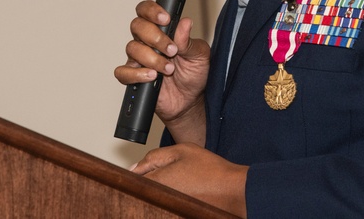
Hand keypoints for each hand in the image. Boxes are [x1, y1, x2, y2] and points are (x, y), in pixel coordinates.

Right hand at [114, 0, 210, 142]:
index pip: (147, 11)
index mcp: (162, 30)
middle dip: (155, 37)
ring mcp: (139, 59)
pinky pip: (123, 72)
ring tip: (168, 68)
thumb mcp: (199, 55)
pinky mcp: (134, 77)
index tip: (166, 19)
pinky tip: (152, 76)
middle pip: (137, 26)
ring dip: (152, 58)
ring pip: (132, 48)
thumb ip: (189, 40)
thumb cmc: (194, 74)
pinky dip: (136, 74)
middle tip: (172, 50)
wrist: (190, 100)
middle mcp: (147, 41)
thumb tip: (185, 23)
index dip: (152, 11)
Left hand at [131, 143, 247, 216]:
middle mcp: (159, 200)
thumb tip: (134, 167)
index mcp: (156, 183)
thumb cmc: (210, 171)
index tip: (139, 170)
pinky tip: (181, 190)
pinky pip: (164, 205)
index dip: (133, 174)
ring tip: (176, 181)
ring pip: (152, 199)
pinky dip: (167, 198)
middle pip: (141, 192)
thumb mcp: (181, 151)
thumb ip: (154, 157)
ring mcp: (168, 209)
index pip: (131, 181)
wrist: (232, 190)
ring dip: (156, 190)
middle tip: (160, 173)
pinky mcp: (176, 212)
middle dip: (145, 182)